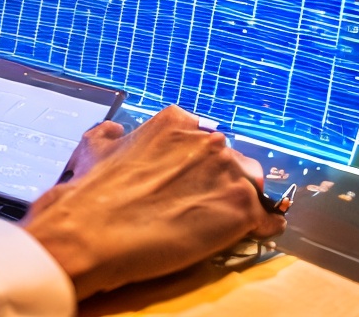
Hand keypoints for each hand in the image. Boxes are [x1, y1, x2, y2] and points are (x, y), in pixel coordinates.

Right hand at [19, 105, 286, 299]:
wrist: (91, 233)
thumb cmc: (90, 194)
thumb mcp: (94, 147)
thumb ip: (111, 135)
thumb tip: (114, 132)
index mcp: (175, 122)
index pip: (205, 140)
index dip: (199, 165)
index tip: (193, 182)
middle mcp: (207, 141)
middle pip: (233, 161)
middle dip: (221, 183)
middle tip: (201, 206)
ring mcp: (227, 173)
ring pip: (253, 187)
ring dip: (241, 204)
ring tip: (220, 225)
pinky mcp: (240, 209)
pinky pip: (268, 219)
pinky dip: (263, 229)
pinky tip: (248, 236)